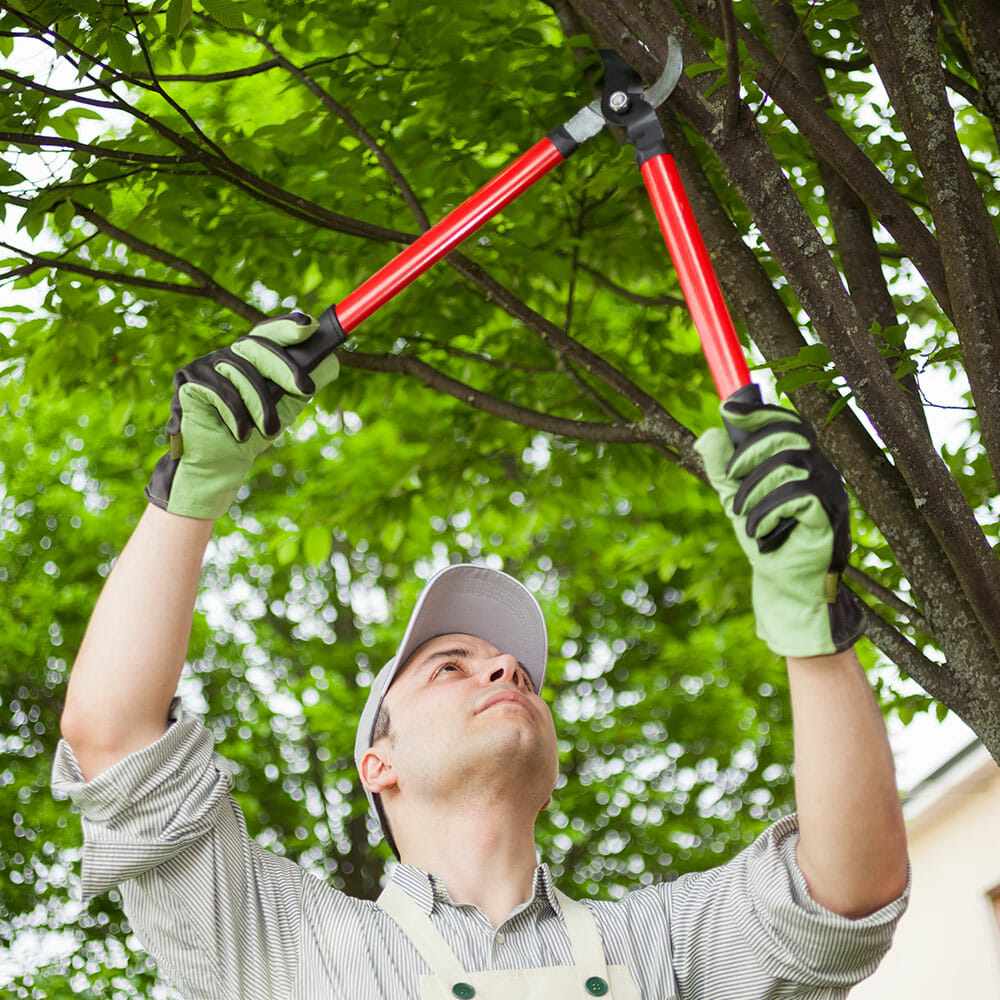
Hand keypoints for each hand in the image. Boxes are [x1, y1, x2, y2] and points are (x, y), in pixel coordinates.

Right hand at [145, 313, 339, 519]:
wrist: (219, 465)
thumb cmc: (251, 435)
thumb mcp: (283, 408)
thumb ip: (300, 385)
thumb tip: (331, 363)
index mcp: (250, 359)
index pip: (269, 333)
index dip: (287, 326)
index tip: (310, 325)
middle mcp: (227, 355)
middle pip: (257, 346)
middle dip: (285, 368)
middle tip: (306, 390)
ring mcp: (205, 364)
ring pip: (241, 372)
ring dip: (260, 405)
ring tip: (269, 431)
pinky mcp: (187, 380)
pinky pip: (219, 389)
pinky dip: (235, 414)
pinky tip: (240, 433)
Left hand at [694, 396, 864, 656]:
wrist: (784, 586)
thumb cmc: (765, 541)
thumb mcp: (735, 500)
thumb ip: (723, 469)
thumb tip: (708, 434)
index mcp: (802, 462)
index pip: (788, 423)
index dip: (760, 412)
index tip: (728, 410)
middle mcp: (822, 471)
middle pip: (788, 435)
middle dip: (750, 453)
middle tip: (730, 478)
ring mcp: (831, 492)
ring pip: (788, 464)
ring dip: (753, 490)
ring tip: (742, 517)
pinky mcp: (830, 516)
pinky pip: (796, 496)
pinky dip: (767, 512)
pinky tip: (759, 532)